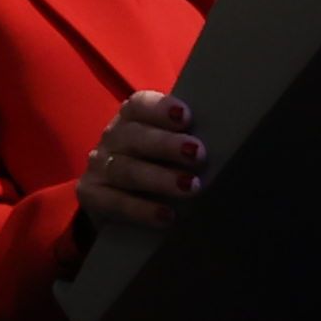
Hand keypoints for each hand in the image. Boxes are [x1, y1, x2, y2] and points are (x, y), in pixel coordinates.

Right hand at [76, 91, 207, 239]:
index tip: (187, 117)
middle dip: (166, 144)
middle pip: (135, 136)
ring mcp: (99, 167)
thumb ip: (185, 139)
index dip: (161, 108)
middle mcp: (112, 138)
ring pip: (126, 170)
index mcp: (130, 118)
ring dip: (159, 178)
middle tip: (198, 154)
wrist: (110, 200)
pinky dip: (141, 209)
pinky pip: (115, 202)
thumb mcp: (164, 147)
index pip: (139, 105)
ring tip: (190, 187)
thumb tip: (228, 141)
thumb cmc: (152, 165)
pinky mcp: (92, 195)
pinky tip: (167, 216)